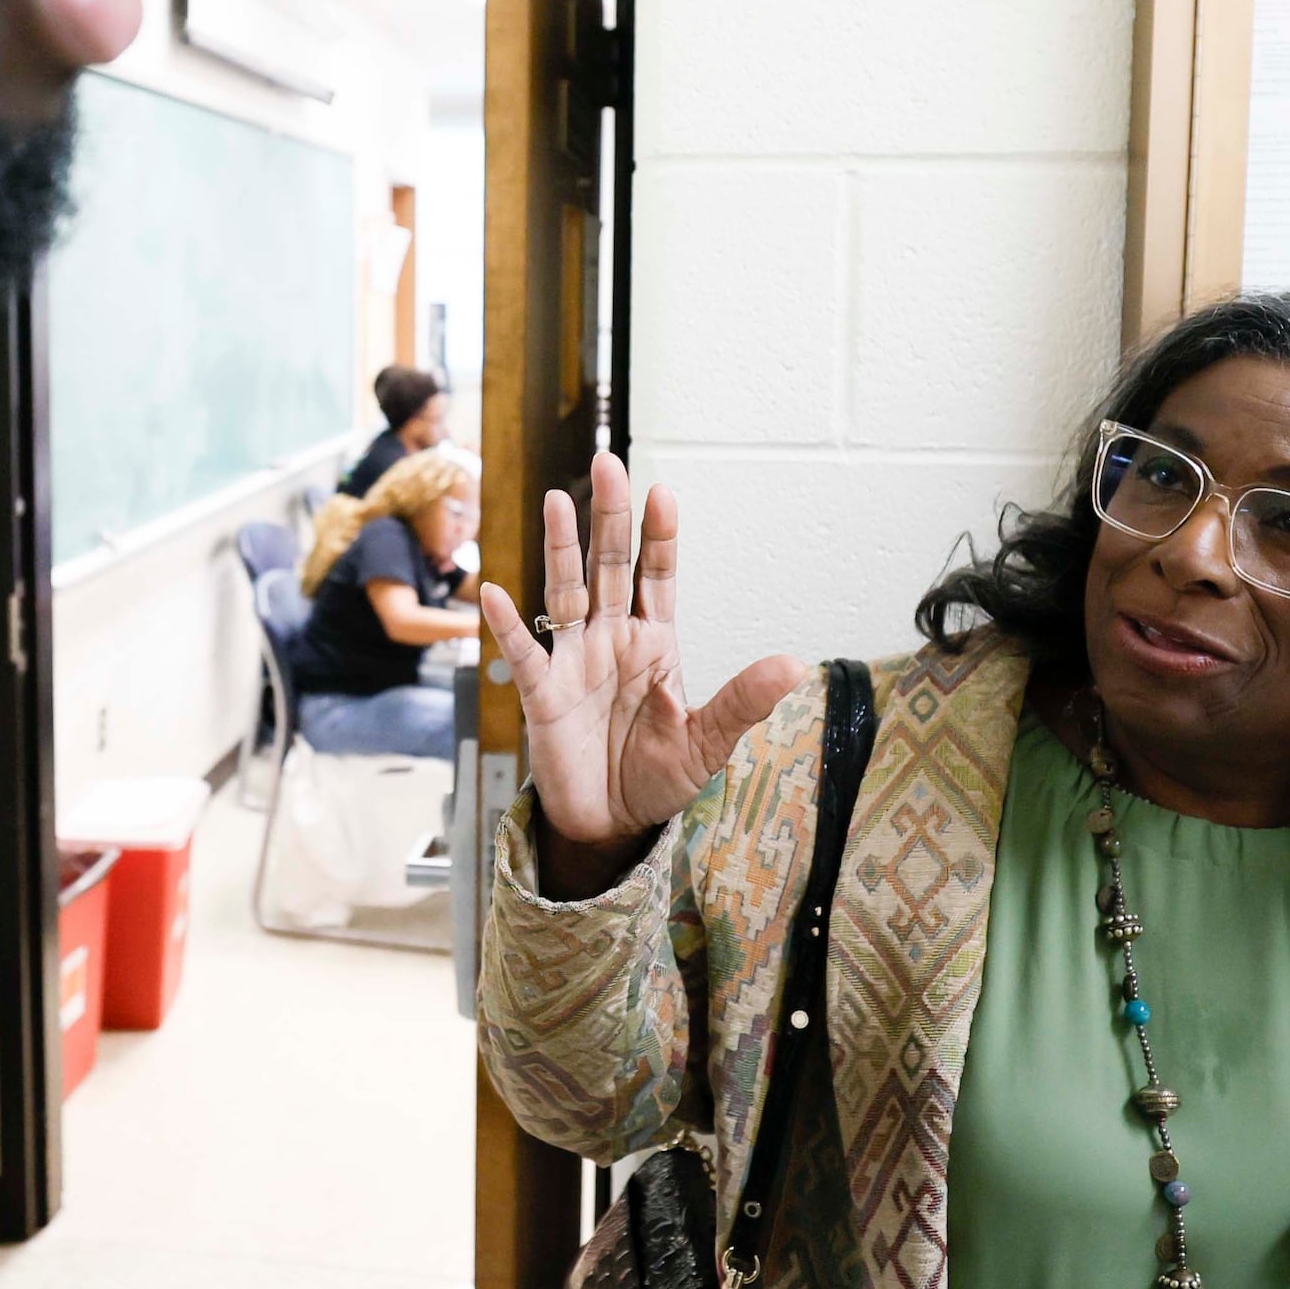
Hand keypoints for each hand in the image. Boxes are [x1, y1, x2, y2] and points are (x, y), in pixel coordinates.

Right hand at [475, 453, 809, 848]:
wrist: (611, 824)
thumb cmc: (657, 777)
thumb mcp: (708, 742)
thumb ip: (742, 700)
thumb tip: (794, 664)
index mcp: (654, 643)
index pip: (657, 576)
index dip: (658, 536)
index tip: (662, 493)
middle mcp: (612, 639)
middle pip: (609, 566)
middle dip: (609, 517)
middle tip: (608, 464)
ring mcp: (575, 661)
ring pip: (565, 592)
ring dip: (560, 548)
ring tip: (557, 500)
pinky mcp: (543, 695)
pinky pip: (525, 654)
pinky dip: (507, 625)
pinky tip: (495, 592)